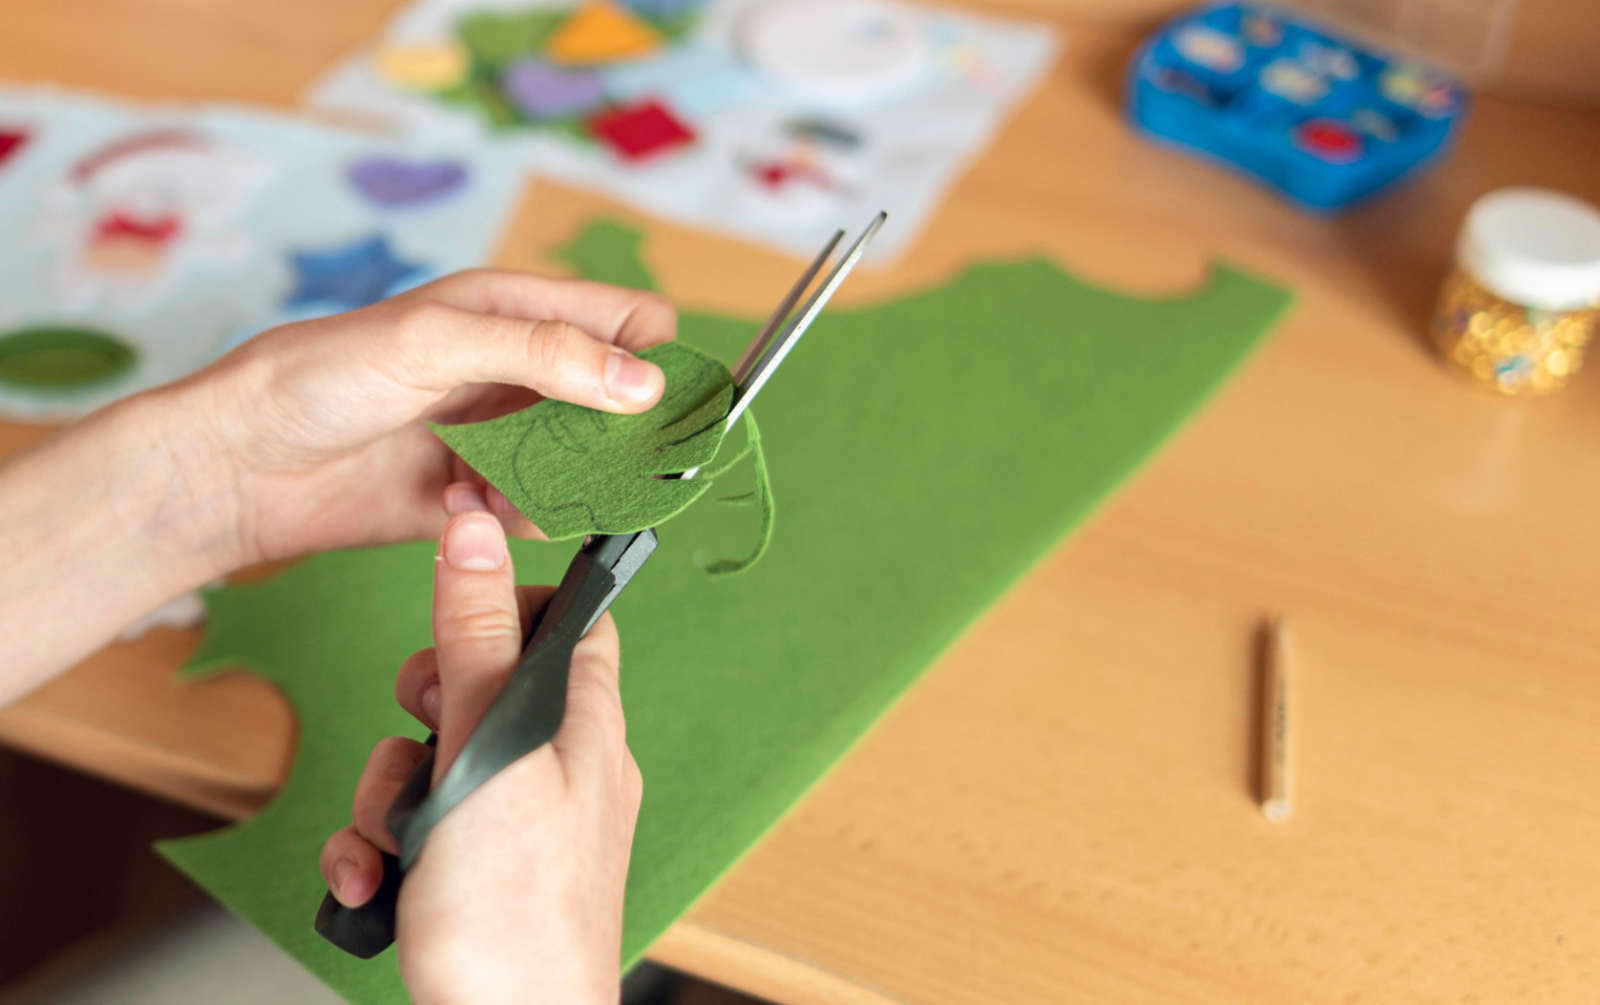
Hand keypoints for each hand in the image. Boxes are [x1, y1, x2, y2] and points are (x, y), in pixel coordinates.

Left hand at [164, 269, 675, 569]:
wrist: (237, 466)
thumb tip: (644, 381)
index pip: (627, 321)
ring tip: (518, 483)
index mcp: (515, 310)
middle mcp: (517, 373)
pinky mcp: (477, 499)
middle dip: (630, 432)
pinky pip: (539, 513)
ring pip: (585, 463)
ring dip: (575, 481)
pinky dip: (527, 519)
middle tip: (620, 462)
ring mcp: (499, 438)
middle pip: (618, 400)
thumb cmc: (319, 377)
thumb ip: (544, 355)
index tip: (667, 401)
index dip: (658, 356)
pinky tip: (474, 511)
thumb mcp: (436, 342)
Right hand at [319, 509, 641, 1004]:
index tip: (456, 627)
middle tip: (419, 747)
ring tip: (393, 846)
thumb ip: (475, 644)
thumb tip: (478, 527)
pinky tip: (377, 883)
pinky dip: (380, 849)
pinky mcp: (473, 871)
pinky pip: (413, 827)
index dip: (508, 607)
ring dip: (385, 798)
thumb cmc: (515, 913)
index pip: (570, 621)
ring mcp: (516, 822)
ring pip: (428, 760)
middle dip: (416, 716)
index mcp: (586, 725)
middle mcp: (560, 766)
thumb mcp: (484, 755)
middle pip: (475, 687)